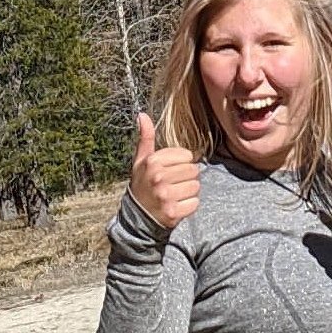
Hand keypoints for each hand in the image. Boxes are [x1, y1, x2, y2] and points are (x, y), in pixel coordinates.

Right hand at [129, 110, 202, 230]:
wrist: (136, 217)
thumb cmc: (142, 185)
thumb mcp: (140, 161)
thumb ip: (145, 138)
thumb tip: (142, 115)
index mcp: (152, 162)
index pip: (187, 155)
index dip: (181, 163)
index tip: (170, 171)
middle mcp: (158, 177)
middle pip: (193, 171)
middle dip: (186, 178)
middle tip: (173, 185)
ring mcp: (165, 195)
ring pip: (196, 187)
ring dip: (188, 192)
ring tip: (175, 195)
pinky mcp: (173, 212)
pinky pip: (194, 203)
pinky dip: (188, 206)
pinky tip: (177, 206)